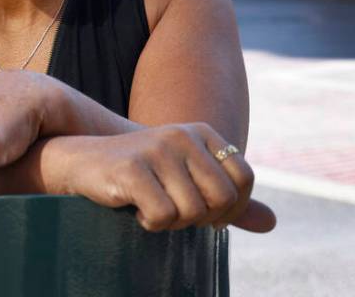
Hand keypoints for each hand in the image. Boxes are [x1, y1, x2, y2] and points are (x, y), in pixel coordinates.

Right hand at [57, 123, 275, 233]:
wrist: (82, 163)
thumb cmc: (140, 175)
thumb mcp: (187, 180)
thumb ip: (227, 199)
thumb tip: (272, 223)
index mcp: (202, 132)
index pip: (244, 178)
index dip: (229, 207)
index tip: (204, 212)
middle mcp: (183, 134)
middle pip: (222, 198)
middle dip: (200, 217)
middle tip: (173, 210)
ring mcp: (158, 149)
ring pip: (193, 212)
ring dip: (172, 221)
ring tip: (150, 205)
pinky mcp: (132, 168)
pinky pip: (163, 216)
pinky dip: (150, 222)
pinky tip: (135, 208)